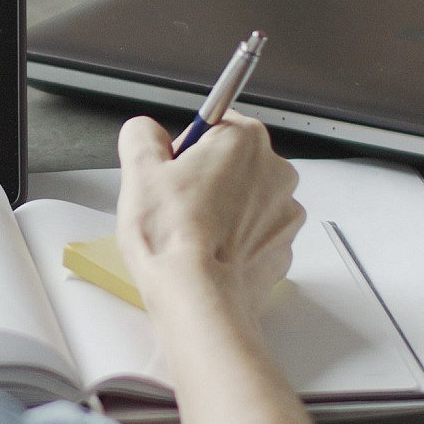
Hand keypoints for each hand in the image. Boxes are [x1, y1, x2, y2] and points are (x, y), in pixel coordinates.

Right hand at [115, 114, 304, 328]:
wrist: (197, 298)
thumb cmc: (173, 238)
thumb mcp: (139, 169)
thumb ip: (141, 134)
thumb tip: (146, 134)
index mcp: (244, 140)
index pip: (213, 125)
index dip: (184, 150)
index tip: (171, 172)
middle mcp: (275, 171)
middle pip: (231, 163)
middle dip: (204, 180)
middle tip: (175, 206)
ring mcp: (284, 213)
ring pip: (245, 199)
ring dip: (221, 210)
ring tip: (190, 234)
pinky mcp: (283, 248)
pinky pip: (254, 233)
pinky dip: (234, 240)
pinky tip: (208, 253)